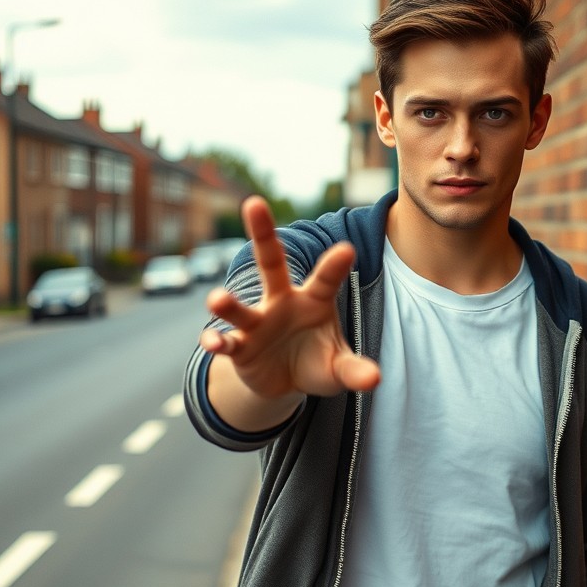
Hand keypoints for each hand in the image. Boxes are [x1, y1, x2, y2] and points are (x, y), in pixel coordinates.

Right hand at [200, 197, 380, 402]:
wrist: (286, 383)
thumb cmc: (316, 363)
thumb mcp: (339, 369)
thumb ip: (355, 370)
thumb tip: (374, 380)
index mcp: (313, 301)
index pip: (325, 280)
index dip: (334, 266)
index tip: (347, 249)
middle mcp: (281, 302)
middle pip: (270, 262)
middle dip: (263, 234)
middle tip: (254, 203)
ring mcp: (257, 323)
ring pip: (239, 308)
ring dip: (228, 303)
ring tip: (217, 300)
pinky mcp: (240, 347)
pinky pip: (226, 341)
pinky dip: (216, 342)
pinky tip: (213, 343)